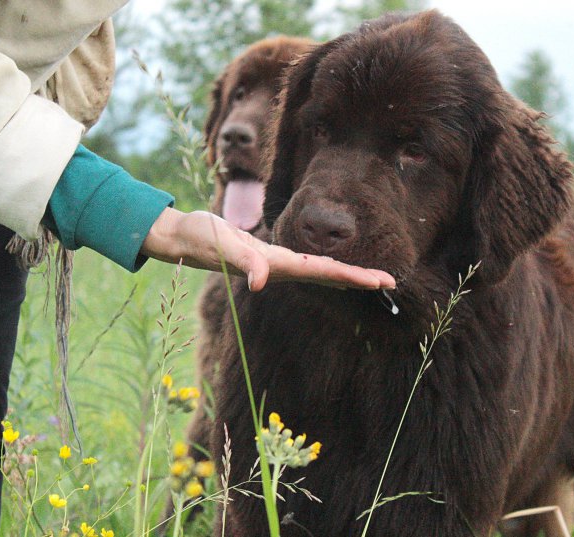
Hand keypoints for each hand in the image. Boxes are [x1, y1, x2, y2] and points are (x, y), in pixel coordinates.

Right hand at [140, 208, 395, 291]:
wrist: (181, 240)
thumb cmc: (198, 238)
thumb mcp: (219, 245)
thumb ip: (241, 261)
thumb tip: (260, 282)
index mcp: (277, 266)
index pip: (325, 273)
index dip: (355, 277)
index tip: (382, 282)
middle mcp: (281, 269)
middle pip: (329, 277)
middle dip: (360, 280)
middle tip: (392, 283)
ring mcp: (275, 265)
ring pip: (320, 273)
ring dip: (347, 276)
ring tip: (373, 279)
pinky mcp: (269, 257)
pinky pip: (307, 265)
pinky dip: (327, 267)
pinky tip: (334, 268)